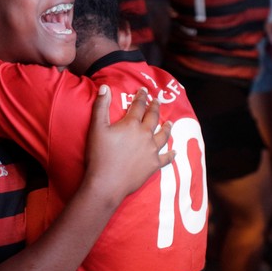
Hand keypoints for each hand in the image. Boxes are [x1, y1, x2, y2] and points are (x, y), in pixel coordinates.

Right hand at [84, 86, 173, 204]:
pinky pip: (166, 158)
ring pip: (163, 135)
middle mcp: (145, 135)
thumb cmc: (99, 155)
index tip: (143, 90)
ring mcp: (151, 151)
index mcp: (131, 124)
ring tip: (169, 122)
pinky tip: (175, 152)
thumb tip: (105, 87)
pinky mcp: (153, 165)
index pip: (138, 106)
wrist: (107, 183)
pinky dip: (171, 154)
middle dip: (155, 108)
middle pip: (153, 118)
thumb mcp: (96, 127)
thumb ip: (101, 106)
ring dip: (167, 128)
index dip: (141, 97)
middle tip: (157, 101)